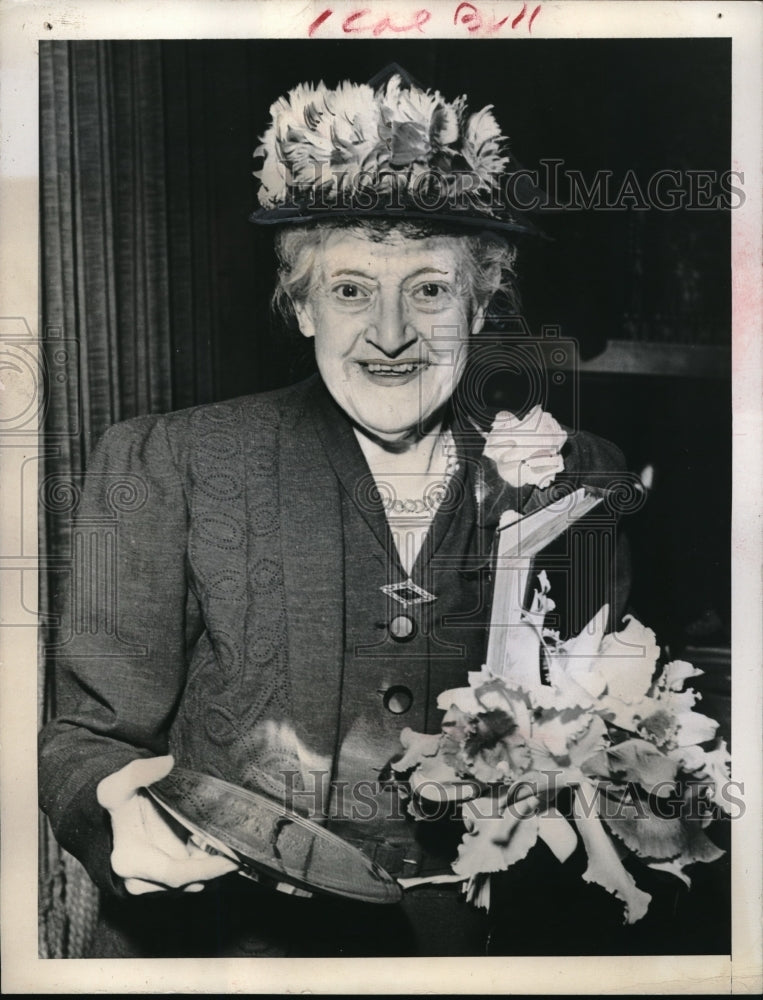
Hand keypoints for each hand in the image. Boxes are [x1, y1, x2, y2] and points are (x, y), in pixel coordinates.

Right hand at [96, 755, 238, 894]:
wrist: (117, 815)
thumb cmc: (118, 803)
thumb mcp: (118, 784)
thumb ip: (138, 771)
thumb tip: (167, 763)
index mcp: (129, 861)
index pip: (174, 875)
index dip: (205, 870)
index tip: (231, 861)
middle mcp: (141, 881)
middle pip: (188, 882)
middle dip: (217, 869)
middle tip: (244, 852)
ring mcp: (155, 883)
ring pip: (193, 882)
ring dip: (215, 868)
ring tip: (237, 850)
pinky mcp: (167, 879)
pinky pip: (194, 878)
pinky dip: (210, 866)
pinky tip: (224, 849)